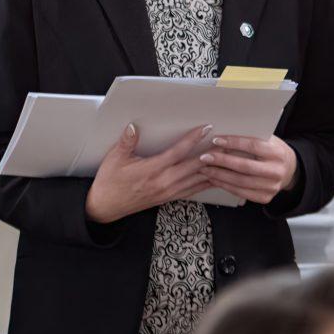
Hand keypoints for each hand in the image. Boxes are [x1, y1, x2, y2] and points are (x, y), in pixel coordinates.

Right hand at [84, 124, 213, 223]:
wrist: (106, 207)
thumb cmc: (110, 182)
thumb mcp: (114, 159)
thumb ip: (126, 142)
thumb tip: (132, 127)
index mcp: (152, 170)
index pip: (177, 152)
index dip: (193, 140)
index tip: (205, 129)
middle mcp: (164, 182)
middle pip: (194, 166)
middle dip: (212, 154)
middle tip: (226, 143)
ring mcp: (168, 192)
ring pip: (197, 180)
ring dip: (213, 170)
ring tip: (227, 159)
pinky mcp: (169, 198)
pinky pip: (193, 190)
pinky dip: (206, 183)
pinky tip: (216, 178)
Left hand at [196, 134, 298, 204]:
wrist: (289, 169)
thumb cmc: (273, 151)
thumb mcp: (268, 140)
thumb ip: (252, 137)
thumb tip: (225, 132)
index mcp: (277, 153)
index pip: (253, 146)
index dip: (233, 143)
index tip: (216, 140)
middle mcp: (276, 171)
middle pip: (245, 166)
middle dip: (222, 161)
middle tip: (205, 157)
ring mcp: (272, 186)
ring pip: (241, 182)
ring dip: (220, 175)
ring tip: (205, 169)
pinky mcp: (265, 197)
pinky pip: (241, 193)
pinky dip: (226, 186)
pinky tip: (215, 179)